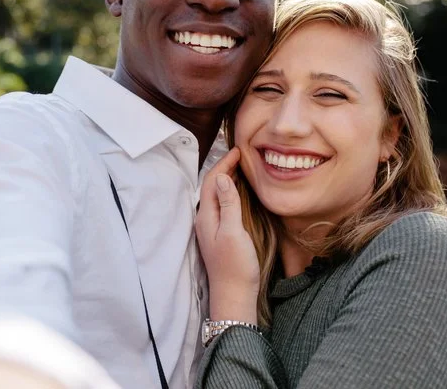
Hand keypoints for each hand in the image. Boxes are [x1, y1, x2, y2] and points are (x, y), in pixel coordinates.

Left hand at [195, 148, 259, 323]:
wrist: (234, 296)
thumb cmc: (235, 266)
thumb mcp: (233, 231)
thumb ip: (228, 204)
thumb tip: (221, 177)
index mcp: (206, 216)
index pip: (210, 182)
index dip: (223, 164)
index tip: (238, 151)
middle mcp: (205, 220)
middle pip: (211, 187)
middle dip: (224, 169)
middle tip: (242, 156)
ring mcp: (211, 229)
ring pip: (217, 197)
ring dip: (227, 180)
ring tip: (242, 169)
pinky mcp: (220, 236)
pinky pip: (223, 206)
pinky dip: (231, 194)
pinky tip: (241, 195)